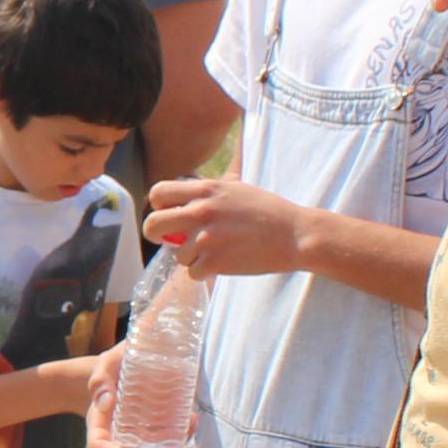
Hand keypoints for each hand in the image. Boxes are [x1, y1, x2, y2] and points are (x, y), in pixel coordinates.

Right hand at [80, 344, 194, 447]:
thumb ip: (100, 381)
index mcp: (100, 425)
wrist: (128, 366)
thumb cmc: (113, 366)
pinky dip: (182, 439)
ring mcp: (139, 437)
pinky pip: (168, 443)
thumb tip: (107, 402)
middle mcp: (118, 437)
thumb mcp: (104, 366)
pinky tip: (192, 422)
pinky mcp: (157, 431)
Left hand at [147, 178, 317, 278]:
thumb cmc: (269, 211)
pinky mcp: (215, 262)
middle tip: (170, 239)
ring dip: (193, 257)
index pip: (158, 193)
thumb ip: (210, 187)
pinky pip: (193, 273)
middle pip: (152, 225)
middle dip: (156, 234)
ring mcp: (206, 238)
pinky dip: (205, 273)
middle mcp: (201, 211)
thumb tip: (194, 175)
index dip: (158, 206)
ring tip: (216, 251)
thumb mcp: (237, 187)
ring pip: (177, 254)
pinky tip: (224, 263)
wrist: (295, 235)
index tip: (169, 214)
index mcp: (205, 189)